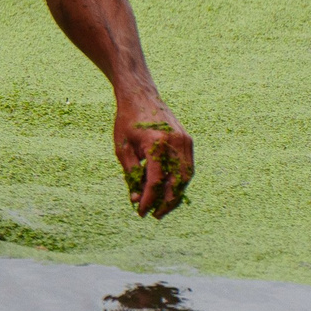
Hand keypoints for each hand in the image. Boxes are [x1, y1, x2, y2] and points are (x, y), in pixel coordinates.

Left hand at [115, 97, 193, 218]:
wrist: (140, 95)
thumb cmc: (127, 121)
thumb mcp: (122, 148)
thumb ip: (131, 174)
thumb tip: (137, 199)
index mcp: (155, 144)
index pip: (155, 181)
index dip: (149, 200)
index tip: (141, 212)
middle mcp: (174, 143)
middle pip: (176, 183)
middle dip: (166, 203)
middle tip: (155, 215)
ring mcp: (185, 141)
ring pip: (186, 177)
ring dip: (176, 195)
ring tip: (163, 207)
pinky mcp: (188, 140)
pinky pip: (188, 167)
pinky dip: (180, 181)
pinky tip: (170, 190)